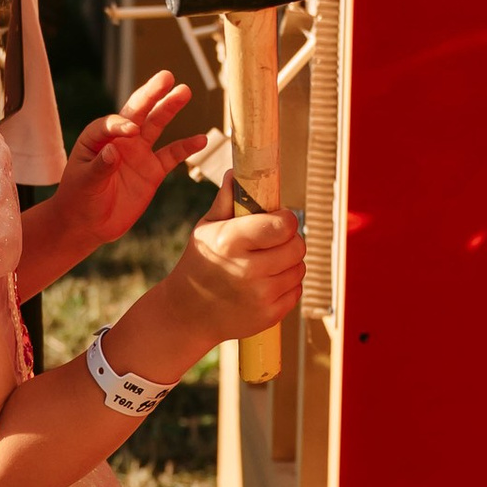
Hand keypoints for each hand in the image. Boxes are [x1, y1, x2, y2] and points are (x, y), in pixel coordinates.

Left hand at [50, 76, 201, 256]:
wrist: (87, 224)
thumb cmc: (78, 199)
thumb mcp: (84, 183)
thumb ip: (99, 166)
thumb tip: (113, 151)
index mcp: (97, 138)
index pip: (111, 123)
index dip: (120, 123)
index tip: (130, 130)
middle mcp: (120, 140)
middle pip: (137, 112)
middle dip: (151, 94)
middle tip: (167, 76)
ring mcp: (138, 153)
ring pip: (156, 125)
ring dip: (169, 108)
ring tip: (184, 91)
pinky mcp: (152, 170)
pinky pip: (171, 155)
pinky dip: (186, 147)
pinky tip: (202, 139)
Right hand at [142, 185, 306, 358]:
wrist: (186, 313)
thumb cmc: (199, 263)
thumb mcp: (205, 228)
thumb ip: (225, 200)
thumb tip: (236, 171)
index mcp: (231, 241)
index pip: (284, 224)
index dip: (286, 219)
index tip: (277, 219)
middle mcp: (247, 269)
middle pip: (297, 246)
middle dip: (289, 240)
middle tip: (273, 242)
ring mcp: (260, 295)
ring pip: (299, 268)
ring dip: (289, 263)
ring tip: (267, 263)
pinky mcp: (269, 315)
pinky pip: (296, 290)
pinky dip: (286, 285)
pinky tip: (266, 283)